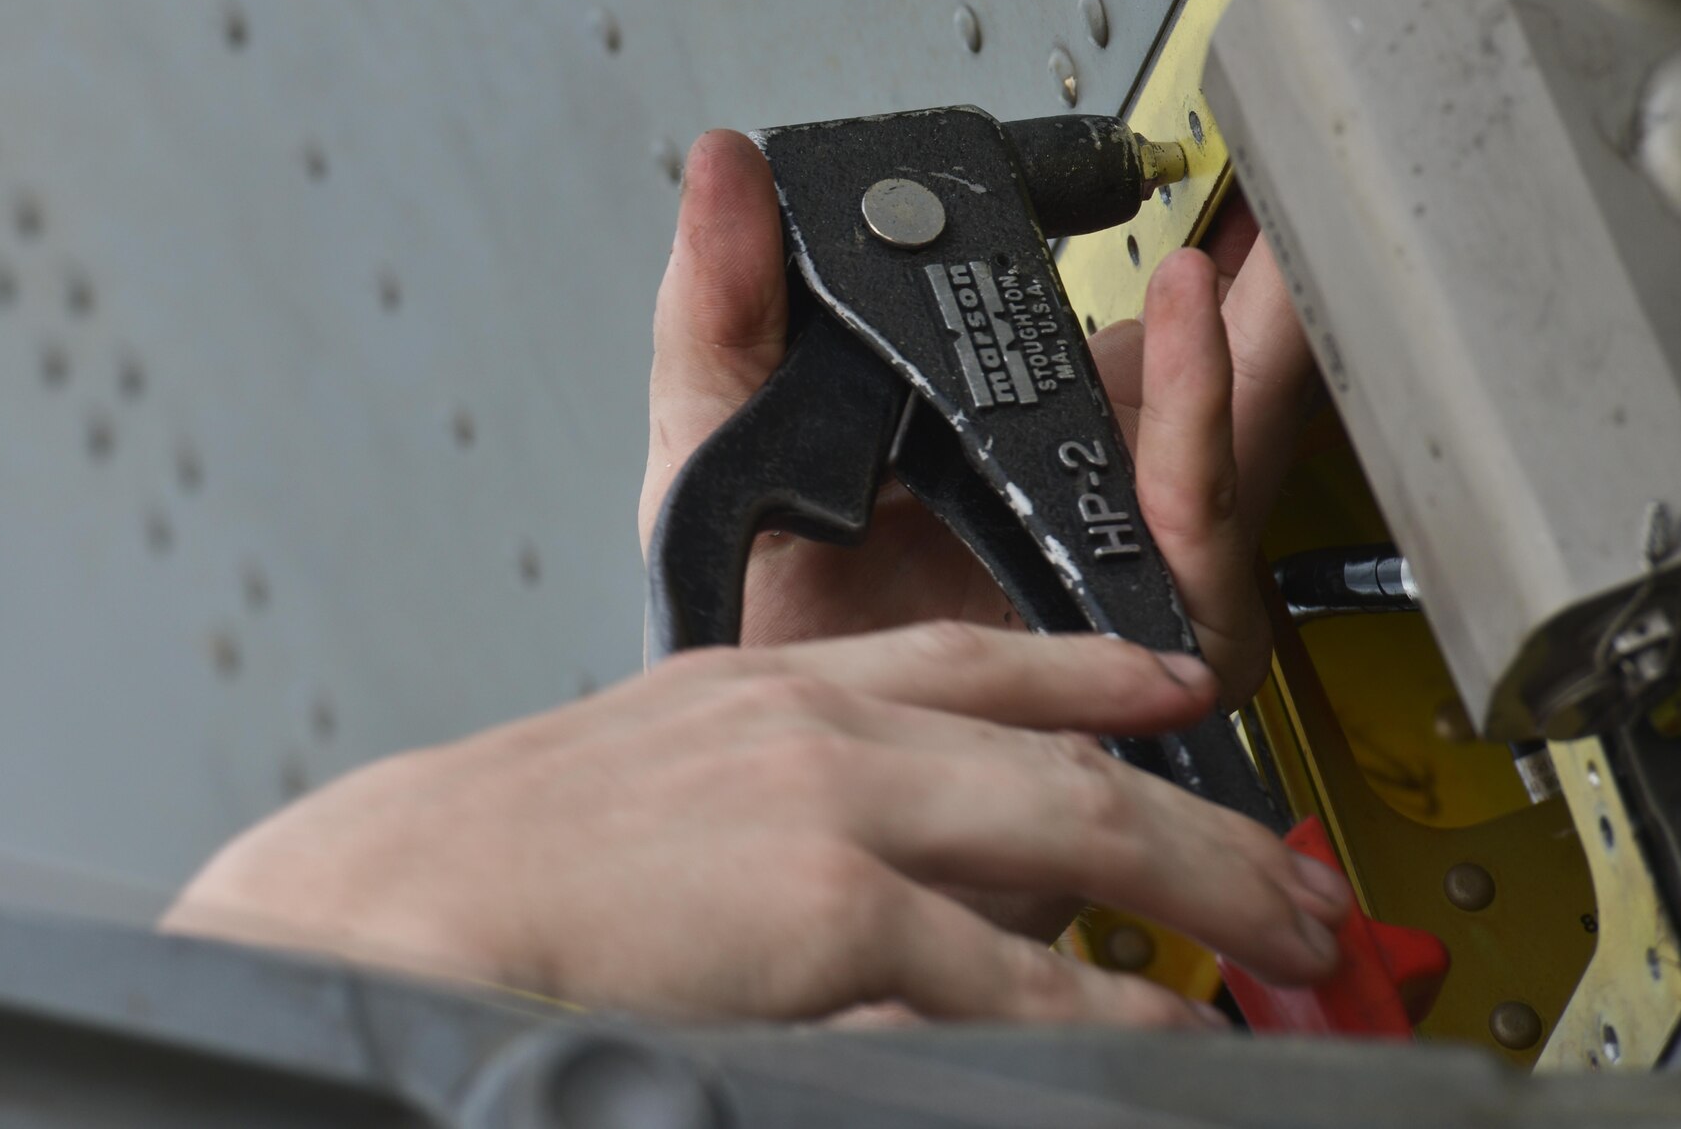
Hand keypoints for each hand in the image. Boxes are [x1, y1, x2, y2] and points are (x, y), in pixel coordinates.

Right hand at [164, 624, 1350, 1024]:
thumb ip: (766, 798)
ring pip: (1073, 833)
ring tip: (1285, 937)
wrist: (388, 904)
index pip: (971, 650)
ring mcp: (830, 803)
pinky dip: (1101, 1006)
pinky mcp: (823, 903)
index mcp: (770, 685)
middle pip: (1064, 751)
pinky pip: (1007, 966)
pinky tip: (1161, 1030)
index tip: (1174, 680)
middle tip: (1292, 866)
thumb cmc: (496, 858)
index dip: (1092, 667)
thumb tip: (864, 864)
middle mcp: (818, 720)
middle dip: (1201, 812)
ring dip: (1199, 889)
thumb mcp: (649, 781)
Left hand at [640, 132, 1312, 704]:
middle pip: (1192, 377)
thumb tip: (725, 168)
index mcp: (997, 463)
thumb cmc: (771, 644)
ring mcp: (1126, 574)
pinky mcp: (1150, 644)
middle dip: (1243, 273)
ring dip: (1254, 316)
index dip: (1152, 266)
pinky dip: (1199, 414)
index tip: (1157, 174)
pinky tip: (1189, 323)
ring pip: (1225, 429)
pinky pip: (1191, 518)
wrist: (773, 799)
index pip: (1103, 350)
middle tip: (1271, 161)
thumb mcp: (722, 456)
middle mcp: (1077, 512)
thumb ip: (725, 313)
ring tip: (1256, 211)